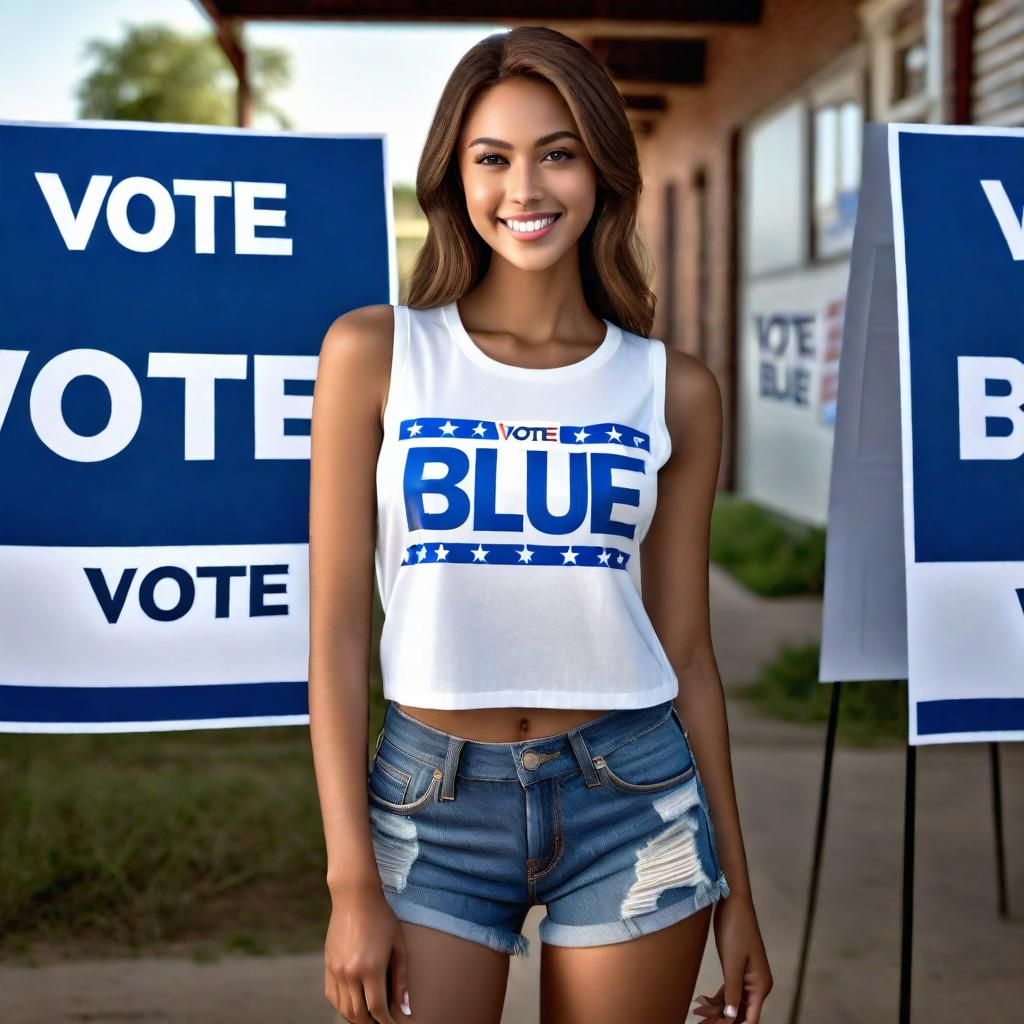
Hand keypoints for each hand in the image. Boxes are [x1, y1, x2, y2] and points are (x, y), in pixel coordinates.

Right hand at [324, 884, 410, 1023]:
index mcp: (370, 969)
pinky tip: (352, 1003)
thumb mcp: (398, 946)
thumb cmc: (382, 918)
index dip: (385, 1021)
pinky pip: (331, 996)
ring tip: (368, 1016)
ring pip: (343, 1008)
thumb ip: (402, 979)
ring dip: (355, 1017)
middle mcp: (350, 973)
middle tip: (381, 1020)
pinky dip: (341, 1006)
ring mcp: (336, 970)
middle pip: (358, 1014)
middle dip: (370, 1023)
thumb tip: (406, 1009)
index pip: (377, 1009)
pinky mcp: (328, 965)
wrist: (355, 897)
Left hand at [692, 893, 772, 1023]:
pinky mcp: (737, 968)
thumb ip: (733, 991)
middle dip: (721, 1019)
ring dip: (716, 1009)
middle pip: (740, 1012)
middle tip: (699, 1023)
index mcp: (760, 985)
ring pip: (732, 1002)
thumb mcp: (732, 962)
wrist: (733, 901)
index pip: (750, 1018)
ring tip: (696, 1013)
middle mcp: (757, 984)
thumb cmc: (735, 928)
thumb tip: (732, 1016)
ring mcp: (747, 976)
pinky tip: (701, 1001)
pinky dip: (716, 997)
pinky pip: (728, 990)